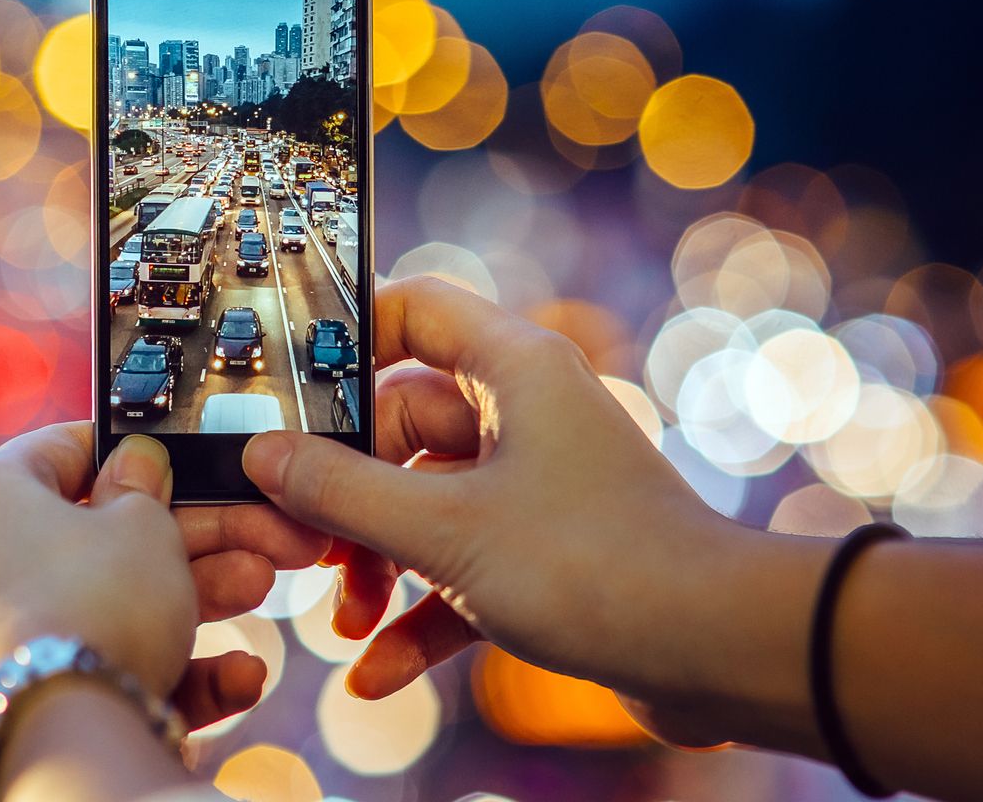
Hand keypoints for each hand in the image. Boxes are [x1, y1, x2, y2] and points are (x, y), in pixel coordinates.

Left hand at [0, 422, 326, 732]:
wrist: (65, 735)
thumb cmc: (93, 602)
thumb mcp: (141, 521)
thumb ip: (145, 486)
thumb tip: (137, 463)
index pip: (62, 452)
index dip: (130, 451)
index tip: (183, 458)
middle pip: (109, 534)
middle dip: (197, 534)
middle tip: (255, 529)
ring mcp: (20, 633)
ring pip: (124, 600)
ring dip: (203, 594)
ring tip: (260, 582)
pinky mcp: (47, 694)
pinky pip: (118, 664)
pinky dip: (180, 668)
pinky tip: (240, 675)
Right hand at [241, 276, 788, 742]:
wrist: (719, 653)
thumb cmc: (598, 565)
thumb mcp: (444, 530)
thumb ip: (342, 493)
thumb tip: (264, 456)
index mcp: (511, 369)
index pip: (411, 311)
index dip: (342, 339)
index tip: (282, 389)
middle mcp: (525, 413)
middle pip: (401, 425)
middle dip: (347, 495)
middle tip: (300, 543)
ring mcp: (536, 483)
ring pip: (426, 503)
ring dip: (377, 564)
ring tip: (342, 620)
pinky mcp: (547, 550)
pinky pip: (461, 566)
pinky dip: (420, 612)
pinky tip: (376, 672)